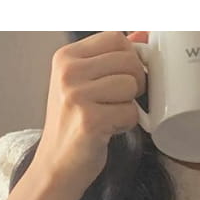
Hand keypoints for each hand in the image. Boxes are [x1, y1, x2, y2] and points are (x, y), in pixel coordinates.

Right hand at [31, 31, 146, 192]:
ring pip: (132, 86)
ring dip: (129, 106)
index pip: (116, 38)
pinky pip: (130, 112)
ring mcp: (76, 95)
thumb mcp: (85, 83)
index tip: (122, 77)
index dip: (130, 58)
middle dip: (134, 84)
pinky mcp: (89, 119)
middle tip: (116, 102)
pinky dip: (126, 125)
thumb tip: (143, 33)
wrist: (57, 165)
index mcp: (66, 57)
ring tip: (109, 116)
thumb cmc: (74, 124)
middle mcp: (68, 72)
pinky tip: (107, 130)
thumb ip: (111, 57)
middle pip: (129, 61)